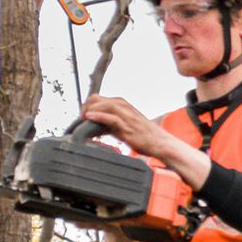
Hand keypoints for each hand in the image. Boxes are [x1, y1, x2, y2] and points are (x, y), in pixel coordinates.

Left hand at [80, 94, 211, 189]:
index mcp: (123, 105)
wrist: (161, 143)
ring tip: (83, 118)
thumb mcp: (124, 126)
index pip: (99, 98)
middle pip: (98, 98)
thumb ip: (110, 123)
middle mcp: (124, 107)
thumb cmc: (144, 136)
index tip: (82, 116)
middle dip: (86, 106)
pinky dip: (99, 116)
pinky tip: (90, 118)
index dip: (88, 105)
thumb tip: (94, 125)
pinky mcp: (128, 126)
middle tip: (81, 118)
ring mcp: (127, 116)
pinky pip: (111, 118)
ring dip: (90, 110)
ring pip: (104, 105)